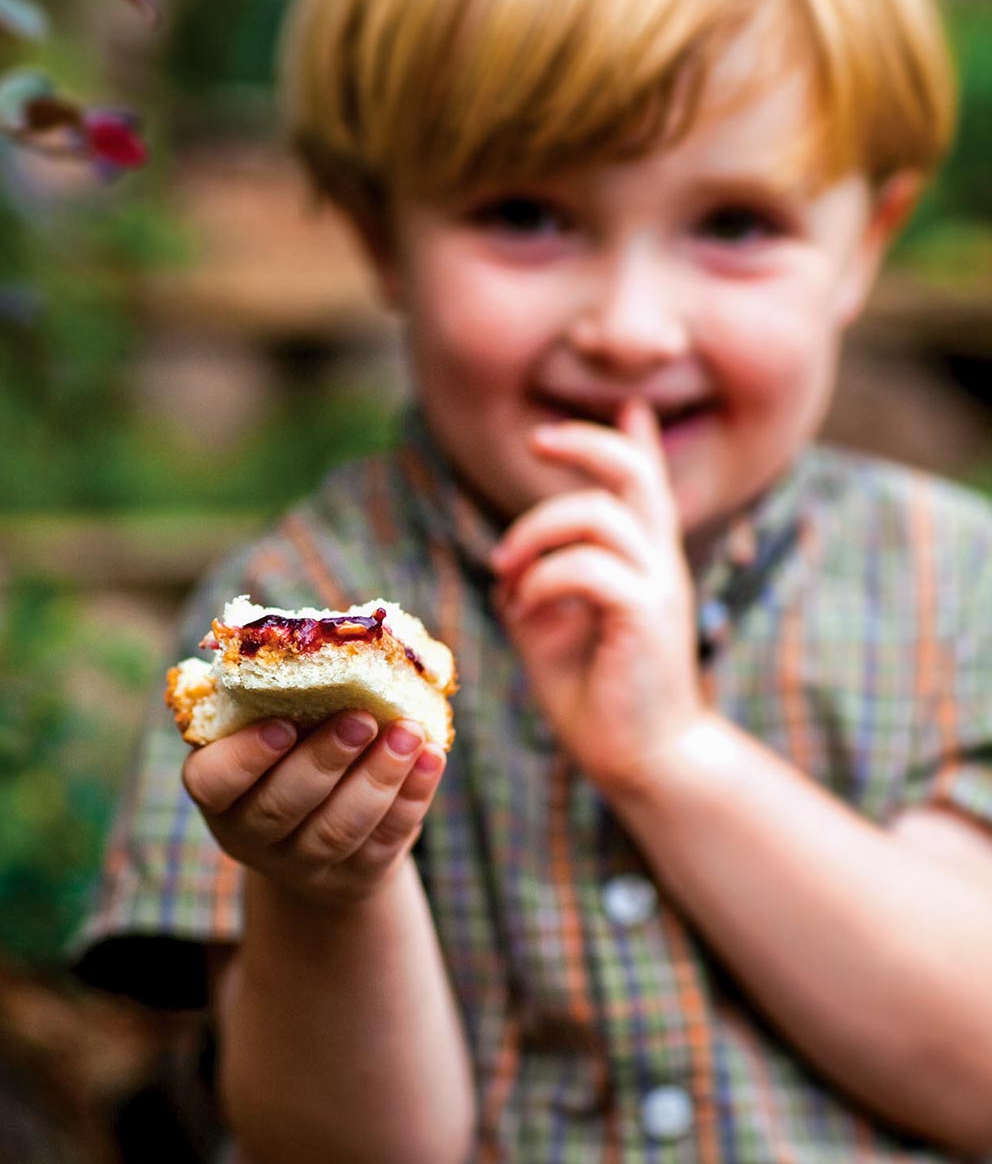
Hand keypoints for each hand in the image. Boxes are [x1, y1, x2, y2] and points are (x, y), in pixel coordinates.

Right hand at [182, 713, 446, 908]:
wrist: (317, 839)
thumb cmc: (289, 756)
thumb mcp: (268, 730)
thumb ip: (280, 696)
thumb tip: (325, 637)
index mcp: (219, 793)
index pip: (212, 783)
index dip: (245, 757)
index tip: (283, 724)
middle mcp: (251, 836)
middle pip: (282, 806)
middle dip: (325, 759)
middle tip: (361, 718)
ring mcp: (304, 864)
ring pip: (339, 829)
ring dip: (378, 777)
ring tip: (409, 731)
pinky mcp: (356, 876)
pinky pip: (385, 839)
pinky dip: (412, 796)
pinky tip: (430, 756)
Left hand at [491, 399, 704, 796]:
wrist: (640, 758)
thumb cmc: (597, 696)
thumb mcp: (554, 630)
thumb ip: (538, 587)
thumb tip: (509, 567)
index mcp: (642, 561)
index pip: (647, 483)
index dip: (633, 439)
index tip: (627, 405)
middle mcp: (656, 563)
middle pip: (633, 473)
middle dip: (583, 444)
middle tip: (537, 440)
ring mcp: (655, 587)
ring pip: (598, 516)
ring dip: (536, 534)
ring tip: (507, 573)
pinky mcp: (643, 617)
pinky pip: (589, 569)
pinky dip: (544, 580)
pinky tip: (525, 610)